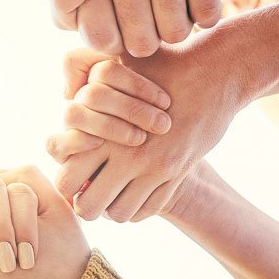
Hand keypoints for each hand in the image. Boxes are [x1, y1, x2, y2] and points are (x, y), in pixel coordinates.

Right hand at [46, 48, 171, 161]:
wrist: (153, 160)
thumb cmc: (159, 126)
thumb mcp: (160, 99)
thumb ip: (155, 72)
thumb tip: (150, 64)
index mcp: (101, 77)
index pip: (108, 68)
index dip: (137, 85)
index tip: (166, 102)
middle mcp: (80, 97)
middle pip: (94, 92)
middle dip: (130, 109)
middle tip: (162, 124)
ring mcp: (70, 123)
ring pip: (73, 113)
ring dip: (109, 126)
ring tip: (140, 139)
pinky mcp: (62, 150)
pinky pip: (56, 143)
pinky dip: (79, 142)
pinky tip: (103, 146)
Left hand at [52, 32, 249, 223]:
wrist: (213, 75)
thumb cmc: (162, 65)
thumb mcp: (120, 64)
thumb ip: (86, 74)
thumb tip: (65, 90)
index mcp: (102, 132)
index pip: (66, 181)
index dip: (66, 185)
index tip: (75, 176)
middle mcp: (125, 155)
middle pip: (87, 208)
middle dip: (85, 204)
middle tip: (90, 192)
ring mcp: (153, 169)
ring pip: (118, 214)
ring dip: (112, 207)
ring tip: (113, 193)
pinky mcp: (176, 174)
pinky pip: (149, 209)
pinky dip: (139, 207)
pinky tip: (136, 191)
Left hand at [75, 0, 226, 56]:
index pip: (99, 37)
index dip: (118, 36)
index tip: (128, 21)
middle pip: (139, 43)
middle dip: (151, 36)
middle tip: (158, 19)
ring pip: (175, 31)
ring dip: (182, 24)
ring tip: (182, 7)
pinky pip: (207, 10)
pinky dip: (208, 10)